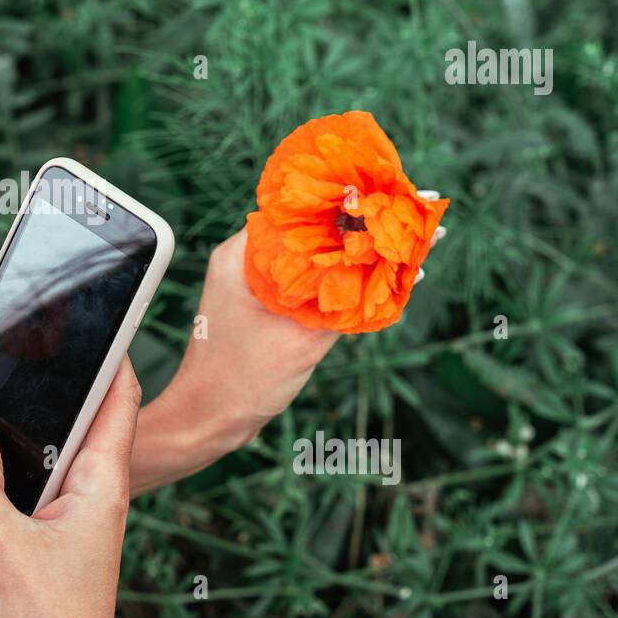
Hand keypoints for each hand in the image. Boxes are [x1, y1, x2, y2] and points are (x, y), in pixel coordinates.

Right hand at [0, 357, 140, 617]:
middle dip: (12, 384)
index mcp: (99, 482)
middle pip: (50, 420)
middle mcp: (82, 491)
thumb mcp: (1, 540)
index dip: (106, 353)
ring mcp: (53, 516)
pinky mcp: (26, 541)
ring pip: (10, 458)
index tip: (89, 315)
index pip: (116, 398)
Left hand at [138, 202, 446, 480]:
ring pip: (313, 255)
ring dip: (353, 251)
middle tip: (411, 215)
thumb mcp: (301, 341)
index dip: (347, 201)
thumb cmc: (239, 383)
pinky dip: (340, 278)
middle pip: (310, 228)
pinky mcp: (265, 304)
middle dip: (359, 224)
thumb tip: (389, 266)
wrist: (206, 422)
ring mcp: (253, 282)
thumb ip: (344, 302)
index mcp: (240, 255)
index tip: (390, 195)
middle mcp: (244, 260)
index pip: (300, 210)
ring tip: (405, 239)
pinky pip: (309, 280)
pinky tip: (379, 275)